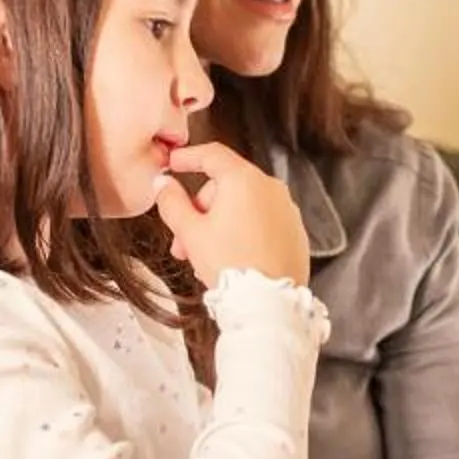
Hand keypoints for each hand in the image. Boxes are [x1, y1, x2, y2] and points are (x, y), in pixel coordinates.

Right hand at [153, 143, 309, 289]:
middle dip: (200, 209)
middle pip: (226, 185)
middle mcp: (271, 188)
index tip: (174, 163)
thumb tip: (163, 184)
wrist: (268, 303)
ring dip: (220, 223)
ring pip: (244, 206)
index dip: (188, 157)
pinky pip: (263, 223)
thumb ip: (171, 202)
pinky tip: (232, 258)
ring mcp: (287, 210)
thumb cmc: (231, 265)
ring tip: (205, 256)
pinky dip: (245, 233)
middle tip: (184, 239)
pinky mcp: (295, 232)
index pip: (212, 155)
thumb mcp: (190, 232)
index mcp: (244, 180)